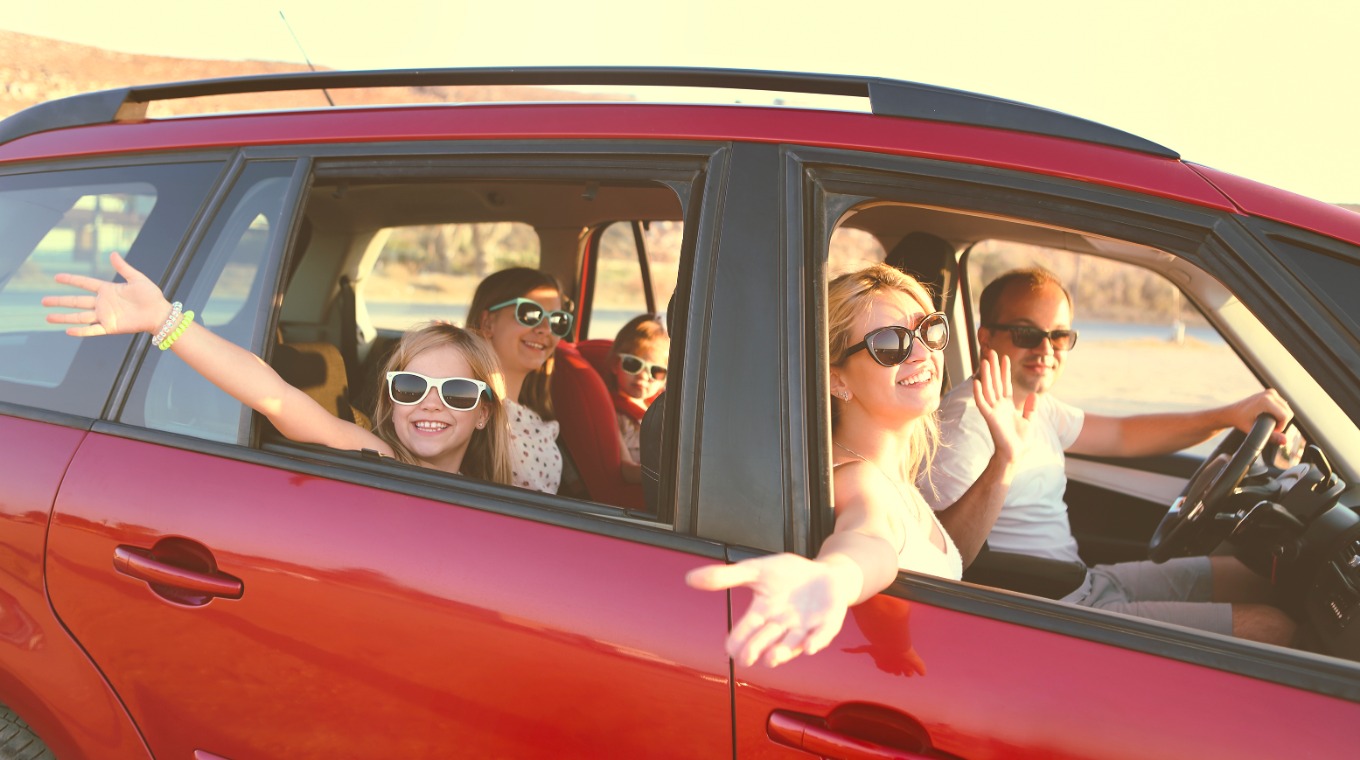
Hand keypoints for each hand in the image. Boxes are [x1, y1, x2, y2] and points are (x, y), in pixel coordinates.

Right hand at [42, 251, 170, 336]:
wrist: (160, 313)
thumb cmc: (151, 296)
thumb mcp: (137, 278)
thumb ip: (123, 268)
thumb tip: (112, 253)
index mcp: (108, 290)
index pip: (84, 284)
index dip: (71, 280)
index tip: (56, 277)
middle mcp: (103, 303)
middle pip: (76, 301)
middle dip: (59, 301)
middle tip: (43, 301)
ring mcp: (105, 316)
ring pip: (79, 317)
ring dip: (64, 317)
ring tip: (47, 317)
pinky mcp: (110, 327)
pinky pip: (92, 330)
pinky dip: (81, 331)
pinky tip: (68, 331)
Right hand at [686, 553, 855, 667]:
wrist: (826, 574)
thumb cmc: (789, 575)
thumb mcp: (756, 570)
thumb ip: (725, 577)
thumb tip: (689, 578)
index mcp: (763, 613)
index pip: (746, 629)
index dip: (739, 639)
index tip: (730, 649)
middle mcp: (782, 625)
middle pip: (766, 640)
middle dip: (757, 648)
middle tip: (747, 657)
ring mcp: (805, 626)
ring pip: (792, 643)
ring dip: (783, 651)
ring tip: (772, 656)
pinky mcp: (827, 623)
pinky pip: (822, 635)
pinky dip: (817, 641)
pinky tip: (810, 646)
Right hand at [972, 350, 1034, 460]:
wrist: (1015, 454)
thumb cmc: (1021, 440)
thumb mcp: (1030, 420)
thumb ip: (1031, 407)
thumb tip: (1035, 394)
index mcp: (1008, 405)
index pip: (1005, 384)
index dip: (1004, 371)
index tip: (1004, 357)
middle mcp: (999, 405)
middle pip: (995, 382)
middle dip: (994, 367)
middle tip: (991, 352)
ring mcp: (993, 411)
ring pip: (988, 389)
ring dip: (986, 375)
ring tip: (984, 361)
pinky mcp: (989, 418)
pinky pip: (982, 403)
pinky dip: (979, 393)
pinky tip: (977, 382)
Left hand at [1228, 389, 1292, 444]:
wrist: (1232, 412)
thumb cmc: (1240, 421)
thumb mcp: (1254, 430)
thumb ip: (1271, 436)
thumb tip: (1285, 441)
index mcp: (1266, 401)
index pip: (1285, 416)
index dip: (1280, 427)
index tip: (1270, 430)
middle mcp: (1270, 394)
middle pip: (1288, 412)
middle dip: (1281, 423)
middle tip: (1269, 427)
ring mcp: (1271, 392)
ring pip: (1287, 409)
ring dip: (1281, 418)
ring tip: (1267, 422)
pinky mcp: (1271, 393)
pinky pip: (1283, 405)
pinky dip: (1279, 412)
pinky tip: (1269, 416)